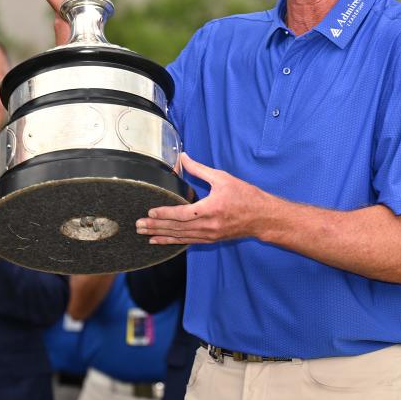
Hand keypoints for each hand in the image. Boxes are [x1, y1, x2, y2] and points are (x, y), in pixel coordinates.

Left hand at [136, 153, 268, 244]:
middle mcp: (208, 226)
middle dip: (156, 227)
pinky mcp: (210, 239)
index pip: (182, 214)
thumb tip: (183, 157)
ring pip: (180, 237)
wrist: (262, 217)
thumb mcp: (222, 178)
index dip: (164, 213)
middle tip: (138, 225)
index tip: (150, 212)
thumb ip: (200, 169)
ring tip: (144, 234)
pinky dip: (172, 242)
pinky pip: (187, 242)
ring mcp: (209, 235)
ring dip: (160, 236)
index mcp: (211, 209)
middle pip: (177, 228)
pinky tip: (160, 241)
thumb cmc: (245, 196)